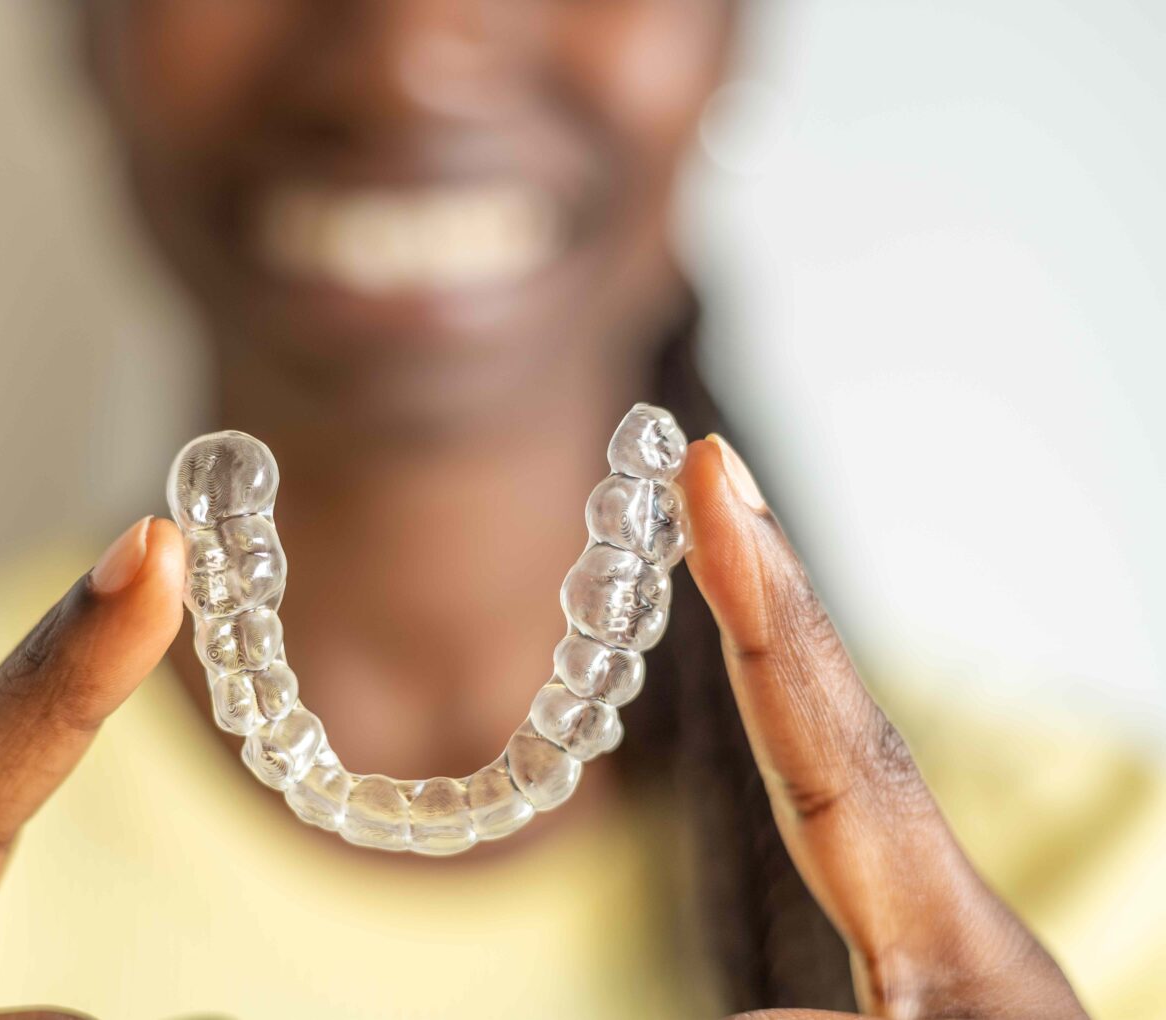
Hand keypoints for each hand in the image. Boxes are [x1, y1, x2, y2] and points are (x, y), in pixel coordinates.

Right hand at [680, 437, 1087, 1019]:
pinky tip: (769, 700)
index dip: (762, 607)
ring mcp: (918, 942)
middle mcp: (936, 915)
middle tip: (713, 466)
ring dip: (775, 677)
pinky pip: (810, 878)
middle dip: (768, 592)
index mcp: (952, 937)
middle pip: (833, 724)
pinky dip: (784, 769)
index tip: (716, 479)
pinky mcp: (898, 971)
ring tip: (737, 548)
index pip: (830, 741)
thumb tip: (742, 1010)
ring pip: (820, 797)